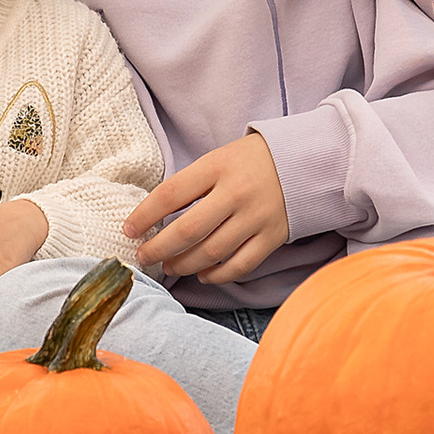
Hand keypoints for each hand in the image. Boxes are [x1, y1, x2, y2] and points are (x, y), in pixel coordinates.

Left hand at [125, 133, 289, 285]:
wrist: (304, 161)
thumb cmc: (250, 161)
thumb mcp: (218, 159)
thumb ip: (191, 184)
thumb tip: (156, 217)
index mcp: (217, 167)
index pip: (171, 194)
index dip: (145, 215)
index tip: (129, 229)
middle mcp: (235, 193)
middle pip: (188, 230)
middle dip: (159, 248)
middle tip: (144, 256)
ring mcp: (255, 217)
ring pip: (211, 252)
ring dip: (183, 264)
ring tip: (169, 266)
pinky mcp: (272, 237)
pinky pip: (239, 265)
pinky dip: (217, 274)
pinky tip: (202, 274)